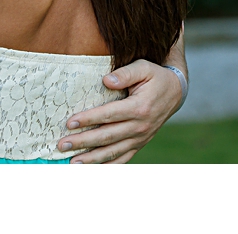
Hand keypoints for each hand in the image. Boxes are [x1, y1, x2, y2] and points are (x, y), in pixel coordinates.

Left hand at [56, 59, 181, 162]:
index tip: (70, 123)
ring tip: (72, 163)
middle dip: (83, 142)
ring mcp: (141, 137)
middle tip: (61, 145)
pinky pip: (123, 158)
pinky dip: (108, 166)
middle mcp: (140, 126)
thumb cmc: (155, 76)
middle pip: (107, 137)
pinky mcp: (140, 143)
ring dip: (92, 159)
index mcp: (140, 107)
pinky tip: (92, 170)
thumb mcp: (144, 67)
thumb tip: (106, 80)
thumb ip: (125, 73)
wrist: (175, 92)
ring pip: (113, 151)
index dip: (89, 119)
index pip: (109, 115)